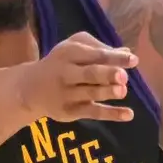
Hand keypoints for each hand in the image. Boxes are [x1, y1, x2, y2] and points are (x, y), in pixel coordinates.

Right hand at [18, 32, 137, 123]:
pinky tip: (129, 114)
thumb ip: (99, 49)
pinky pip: (93, 113)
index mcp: (69, 53)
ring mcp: (67, 94)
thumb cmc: (60, 63)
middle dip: (106, 74)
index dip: (114, 57)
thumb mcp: (73, 48)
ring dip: (107, 93)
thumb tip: (127, 52)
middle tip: (123, 76)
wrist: (29, 88)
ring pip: (90, 94)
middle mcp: (66, 73)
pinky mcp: (70, 111)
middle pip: (89, 74)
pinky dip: (111, 114)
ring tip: (123, 91)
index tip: (133, 60)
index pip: (94, 55)